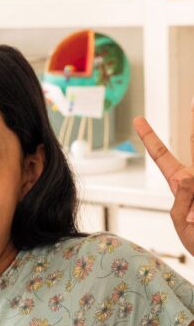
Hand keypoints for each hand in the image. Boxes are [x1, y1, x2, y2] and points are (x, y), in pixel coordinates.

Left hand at [134, 106, 193, 253]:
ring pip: (192, 179)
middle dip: (192, 131)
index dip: (151, 137)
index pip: (163, 156)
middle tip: (190, 104)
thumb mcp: (183, 222)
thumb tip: (187, 176)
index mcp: (180, 183)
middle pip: (191, 148)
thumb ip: (183, 200)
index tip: (137, 119)